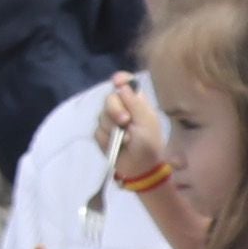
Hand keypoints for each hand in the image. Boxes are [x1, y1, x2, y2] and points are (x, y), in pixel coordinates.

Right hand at [100, 71, 166, 195]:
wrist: (140, 168)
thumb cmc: (149, 145)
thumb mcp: (147, 123)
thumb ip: (136, 103)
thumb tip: (122, 86)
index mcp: (137, 104)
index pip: (126, 84)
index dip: (120, 80)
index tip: (116, 82)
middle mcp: (123, 109)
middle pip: (109, 99)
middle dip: (115, 109)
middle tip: (125, 121)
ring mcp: (111, 122)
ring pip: (101, 115)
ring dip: (113, 128)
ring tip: (126, 140)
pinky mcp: (102, 134)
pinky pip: (97, 131)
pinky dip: (107, 138)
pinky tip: (117, 145)